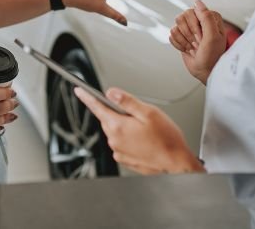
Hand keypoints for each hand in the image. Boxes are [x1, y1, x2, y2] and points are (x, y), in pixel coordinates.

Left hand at [74, 87, 203, 174]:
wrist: (176, 164)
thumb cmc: (166, 140)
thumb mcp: (149, 112)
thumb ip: (127, 101)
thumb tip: (111, 92)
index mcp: (118, 126)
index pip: (97, 107)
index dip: (87, 97)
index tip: (79, 90)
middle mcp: (114, 140)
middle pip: (107, 118)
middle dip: (118, 112)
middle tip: (138, 114)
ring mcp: (118, 151)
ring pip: (115, 130)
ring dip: (124, 126)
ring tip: (145, 129)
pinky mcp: (124, 159)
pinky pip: (121, 143)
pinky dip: (128, 138)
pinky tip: (143, 139)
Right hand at [169, 0, 226, 84]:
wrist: (204, 71)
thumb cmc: (212, 56)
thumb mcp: (212, 37)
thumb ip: (206, 17)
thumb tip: (197, 2)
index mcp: (211, 18)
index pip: (194, 11)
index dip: (195, 25)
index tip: (201, 37)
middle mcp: (200, 20)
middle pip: (182, 16)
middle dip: (188, 33)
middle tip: (197, 43)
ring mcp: (190, 28)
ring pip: (176, 25)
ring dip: (183, 39)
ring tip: (192, 47)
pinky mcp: (182, 36)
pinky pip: (172, 34)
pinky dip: (178, 44)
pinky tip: (187, 49)